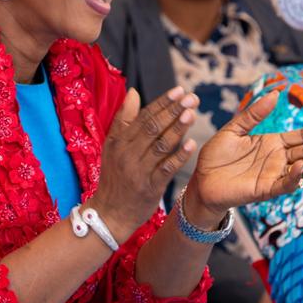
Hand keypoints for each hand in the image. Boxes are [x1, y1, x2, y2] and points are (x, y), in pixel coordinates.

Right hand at [90, 86, 198, 238]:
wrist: (110, 211)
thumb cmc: (114, 175)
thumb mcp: (112, 145)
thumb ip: (124, 119)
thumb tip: (133, 92)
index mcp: (119, 141)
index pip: (143, 116)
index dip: (162, 102)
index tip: (178, 91)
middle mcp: (127, 153)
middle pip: (153, 127)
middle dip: (173, 111)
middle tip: (191, 98)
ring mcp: (138, 170)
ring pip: (160, 145)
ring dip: (178, 128)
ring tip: (192, 114)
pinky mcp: (149, 187)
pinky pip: (166, 169)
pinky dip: (179, 156)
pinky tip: (191, 145)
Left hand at [186, 93, 302, 225]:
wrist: (201, 180)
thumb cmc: (216, 156)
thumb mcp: (234, 129)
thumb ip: (253, 114)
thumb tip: (275, 93)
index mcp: (273, 144)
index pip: (302, 135)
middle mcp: (278, 160)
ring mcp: (274, 175)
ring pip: (301, 168)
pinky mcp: (264, 189)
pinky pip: (284, 184)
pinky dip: (294, 177)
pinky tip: (302, 166)